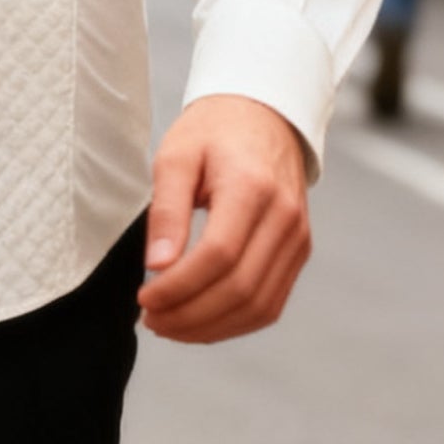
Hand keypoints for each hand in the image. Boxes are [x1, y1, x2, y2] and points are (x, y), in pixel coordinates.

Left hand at [138, 96, 310, 343]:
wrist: (263, 115)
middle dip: (190, 316)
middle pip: (240, 288)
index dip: (179, 287)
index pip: (218, 255)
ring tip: (169, 325)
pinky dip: (234, 323)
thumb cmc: (214, 132)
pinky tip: (200, 321)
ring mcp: (297, 238)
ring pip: (258, 305)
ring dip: (210, 328)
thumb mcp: (176, 157)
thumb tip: (158, 266)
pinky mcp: (298, 251)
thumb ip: (166, 210)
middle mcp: (283, 217)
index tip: (144, 298)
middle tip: (151, 319)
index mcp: (252, 187)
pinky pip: (270, 303)